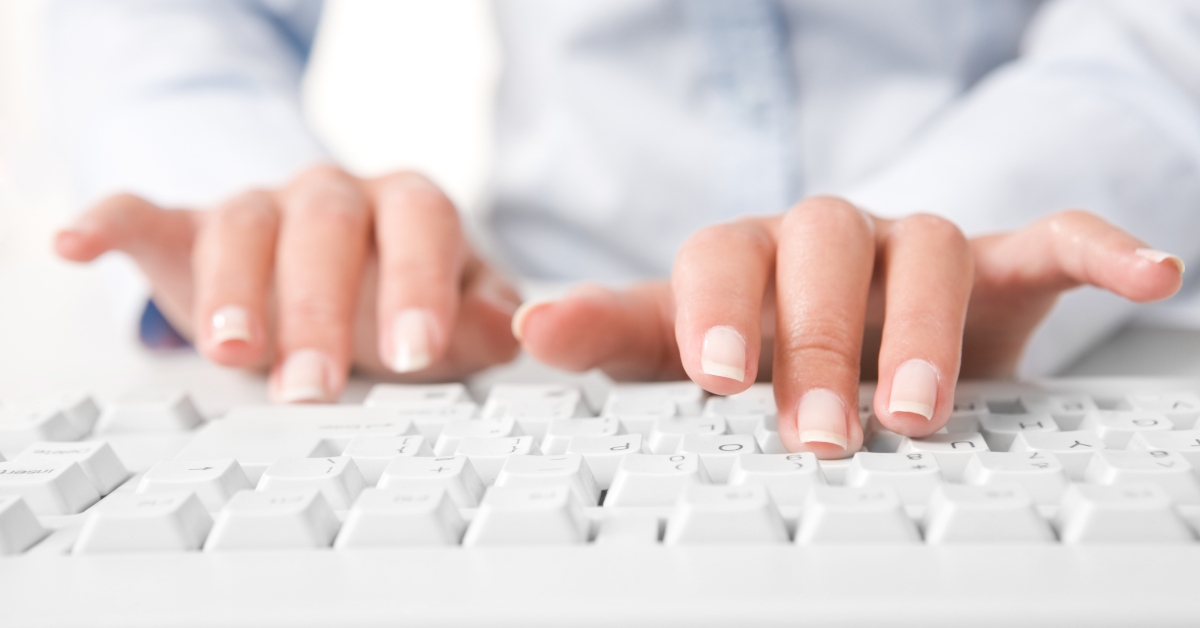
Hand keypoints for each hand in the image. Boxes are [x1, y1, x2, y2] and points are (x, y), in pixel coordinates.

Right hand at [54, 165, 520, 401]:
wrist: (337, 268)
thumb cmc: (401, 297)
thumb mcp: (453, 314)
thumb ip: (482, 321)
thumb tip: (507, 332)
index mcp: (408, 208)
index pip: (420, 226)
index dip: (417, 283)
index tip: (416, 350)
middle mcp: (334, 196)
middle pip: (324, 226)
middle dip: (318, 305)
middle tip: (313, 384)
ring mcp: (261, 207)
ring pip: (241, 224)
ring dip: (234, 286)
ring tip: (231, 352)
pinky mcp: (190, 229)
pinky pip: (145, 211)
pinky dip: (111, 222)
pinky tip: (76, 244)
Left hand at [514, 197, 1184, 457]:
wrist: (850, 333)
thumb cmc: (757, 341)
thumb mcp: (676, 346)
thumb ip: (613, 337)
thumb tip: (526, 328)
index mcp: (745, 254)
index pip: (720, 252)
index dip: (719, 307)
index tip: (717, 376)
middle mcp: (825, 241)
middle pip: (820, 253)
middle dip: (819, 341)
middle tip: (817, 433)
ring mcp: (910, 249)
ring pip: (921, 249)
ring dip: (922, 325)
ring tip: (917, 411)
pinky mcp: (995, 267)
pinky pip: (1049, 235)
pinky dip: (1098, 246)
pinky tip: (1148, 271)